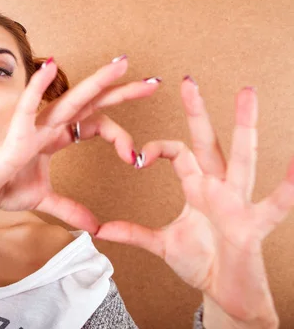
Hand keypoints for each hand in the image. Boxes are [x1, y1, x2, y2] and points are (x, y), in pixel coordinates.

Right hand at [0, 56, 160, 232]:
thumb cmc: (1, 186)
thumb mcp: (43, 200)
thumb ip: (70, 209)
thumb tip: (95, 227)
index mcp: (57, 136)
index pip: (97, 124)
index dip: (121, 136)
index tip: (138, 157)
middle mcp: (49, 126)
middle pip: (92, 104)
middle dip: (122, 91)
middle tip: (153, 83)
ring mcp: (34, 127)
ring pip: (70, 100)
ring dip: (96, 81)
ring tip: (121, 64)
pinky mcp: (16, 135)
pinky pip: (28, 107)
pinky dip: (38, 87)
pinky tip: (51, 66)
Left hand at [94, 77, 292, 325]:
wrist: (227, 293)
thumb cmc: (202, 261)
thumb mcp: (161, 244)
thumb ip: (132, 233)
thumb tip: (99, 229)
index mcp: (197, 186)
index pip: (178, 152)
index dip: (157, 149)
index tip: (137, 156)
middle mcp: (218, 187)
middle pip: (207, 143)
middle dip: (198, 113)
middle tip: (188, 80)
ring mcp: (237, 203)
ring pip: (241, 158)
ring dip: (243, 126)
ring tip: (247, 94)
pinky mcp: (252, 225)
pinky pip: (272, 206)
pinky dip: (287, 189)